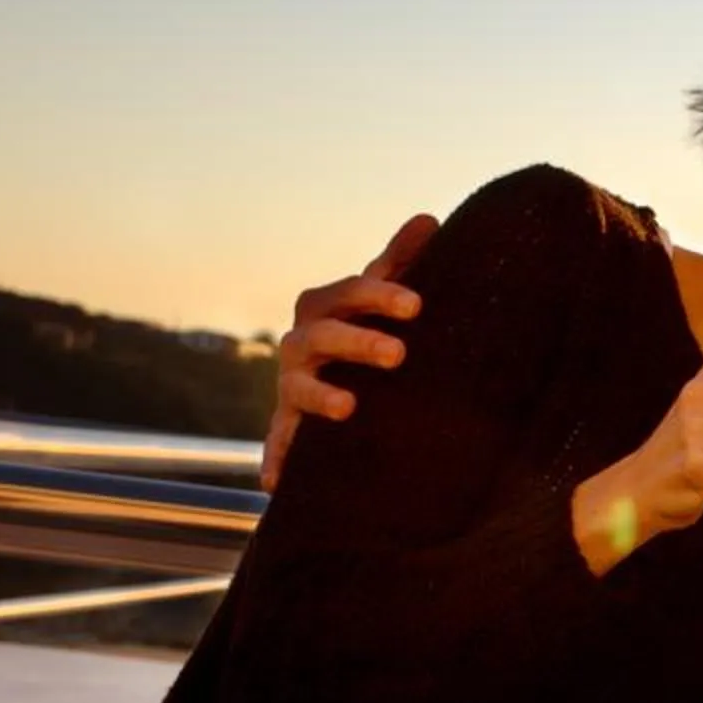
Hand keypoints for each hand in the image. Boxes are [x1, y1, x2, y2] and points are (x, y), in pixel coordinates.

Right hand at [261, 214, 440, 488]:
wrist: (339, 380)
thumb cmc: (367, 329)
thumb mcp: (383, 300)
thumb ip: (400, 262)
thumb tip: (427, 219)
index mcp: (326, 308)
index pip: (349, 293)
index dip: (379, 296)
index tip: (417, 306)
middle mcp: (302, 343)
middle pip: (322, 336)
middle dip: (357, 341)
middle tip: (398, 354)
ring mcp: (292, 385)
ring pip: (298, 387)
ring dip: (320, 396)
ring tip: (349, 408)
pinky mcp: (289, 425)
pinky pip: (279, 442)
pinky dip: (276, 459)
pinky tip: (275, 483)